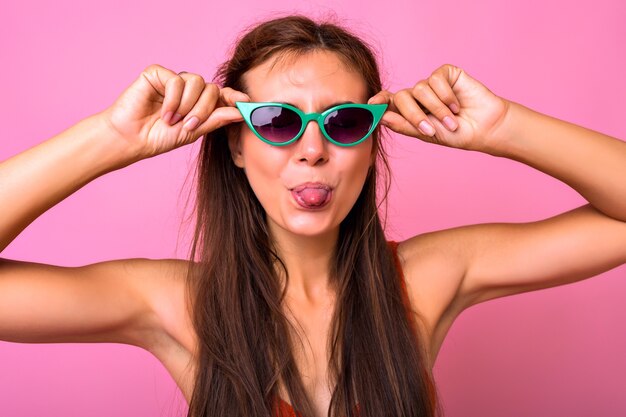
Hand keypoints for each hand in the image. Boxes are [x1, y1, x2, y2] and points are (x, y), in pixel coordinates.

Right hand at [99, 64, 249, 158]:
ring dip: (188, 105)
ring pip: (196, 81)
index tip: (246, 102)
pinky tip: (164, 112)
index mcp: (199, 103)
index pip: (221, 94)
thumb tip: (241, 111)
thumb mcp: (194, 131)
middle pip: (211, 88)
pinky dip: (173, 99)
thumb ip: (217, 119)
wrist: (132, 138)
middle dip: (204, 109)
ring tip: (173, 120)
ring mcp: (174, 80)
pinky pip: (176, 80)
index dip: (234, 96)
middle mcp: (188, 89)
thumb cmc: (160, 137)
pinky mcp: (157, 74)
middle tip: (189, 125)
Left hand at [368, 64, 510, 151]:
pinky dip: (446, 95)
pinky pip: (436, 79)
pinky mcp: (446, 74)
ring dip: (436, 109)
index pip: (388, 102)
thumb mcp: (427, 134)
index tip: (371, 104)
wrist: (484, 128)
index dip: (378, 101)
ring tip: (451, 121)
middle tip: (429, 129)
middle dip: (413, 114)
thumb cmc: (456, 134)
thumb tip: (381, 116)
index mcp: (409, 111)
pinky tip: (457, 105)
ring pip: (420, 89)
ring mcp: (431, 84)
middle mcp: (417, 96)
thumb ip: (404, 125)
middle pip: (402, 97)